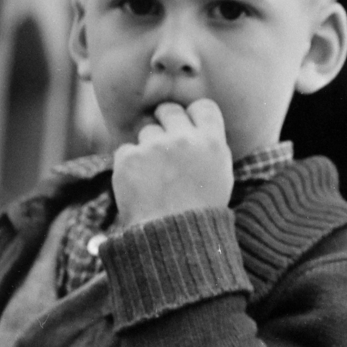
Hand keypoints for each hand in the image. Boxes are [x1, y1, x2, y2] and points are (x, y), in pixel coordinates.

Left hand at [113, 99, 234, 226]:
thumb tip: (198, 128)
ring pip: (146, 131)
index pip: (203, 106)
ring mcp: (154, 147)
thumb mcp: (220, 177)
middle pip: (170, 111)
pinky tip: (140, 185)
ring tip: (155, 177)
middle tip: (165, 147)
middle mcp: (184, 139)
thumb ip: (210, 148)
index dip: (194, 115)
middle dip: (166, 123)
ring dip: (148, 148)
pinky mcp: (129, 158)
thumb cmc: (200, 213)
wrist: (172, 240)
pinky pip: (126, 150)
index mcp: (212, 142)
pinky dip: (130, 165)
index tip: (189, 126)